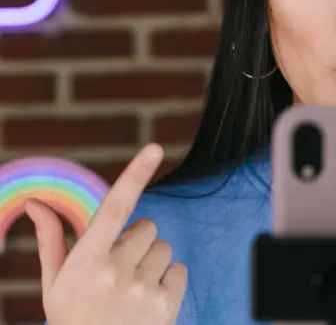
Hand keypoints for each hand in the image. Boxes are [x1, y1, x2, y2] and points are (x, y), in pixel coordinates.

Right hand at [25, 143, 186, 324]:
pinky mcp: (167, 304)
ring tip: (131, 287)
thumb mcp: (55, 283)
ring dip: (151, 260)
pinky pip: (178, 269)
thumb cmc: (74, 317)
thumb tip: (35, 202)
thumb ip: (51, 239)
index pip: (115, 208)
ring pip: (164, 247)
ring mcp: (143, 290)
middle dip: (136, 240)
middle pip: (147, 227)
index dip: (135, 174)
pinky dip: (167, 280)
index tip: (155, 148)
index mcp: (86, 262)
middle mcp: (116, 272)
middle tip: (118, 268)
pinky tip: (147, 300)